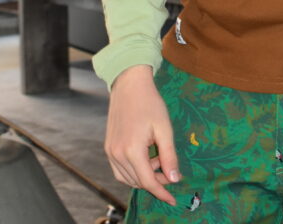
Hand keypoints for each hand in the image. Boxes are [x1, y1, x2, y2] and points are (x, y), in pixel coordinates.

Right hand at [104, 64, 180, 205]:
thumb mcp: (164, 128)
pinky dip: (133, 171)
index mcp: (132, 150)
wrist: (129, 84)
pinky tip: (144, 158)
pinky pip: (119, 170)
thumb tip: (174, 179)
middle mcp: (117, 154)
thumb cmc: (149, 102)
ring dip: (144, 176)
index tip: (173, 199)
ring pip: (128, 178)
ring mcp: (110, 151)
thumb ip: (169, 156)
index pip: (148, 182)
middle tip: (168, 168)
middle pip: (138, 181)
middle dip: (156, 181)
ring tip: (156, 157)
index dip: (162, 193)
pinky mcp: (108, 147)